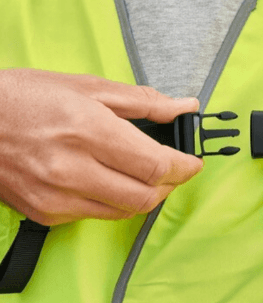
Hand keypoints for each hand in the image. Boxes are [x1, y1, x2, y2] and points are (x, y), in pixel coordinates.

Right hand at [0, 69, 202, 224]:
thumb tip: (183, 106)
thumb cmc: (27, 97)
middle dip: (171, 184)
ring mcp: (57, 197)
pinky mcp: (46, 213)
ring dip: (147, 194)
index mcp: (89, 131)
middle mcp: (73, 170)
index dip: (184, 166)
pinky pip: (98, 215)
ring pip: (125, 211)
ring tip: (147, 173)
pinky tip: (113, 180)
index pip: (156, 165)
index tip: (194, 162)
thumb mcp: (89, 87)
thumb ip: (144, 101)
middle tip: (176, 168)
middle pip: (146, 196)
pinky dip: (117, 200)